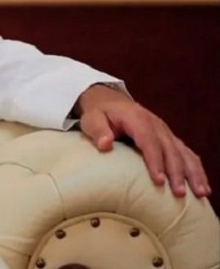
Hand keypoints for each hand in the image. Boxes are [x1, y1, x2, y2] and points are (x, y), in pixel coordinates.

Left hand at [75, 84, 210, 198]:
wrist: (109, 100)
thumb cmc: (99, 113)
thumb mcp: (92, 118)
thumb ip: (98, 131)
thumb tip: (105, 145)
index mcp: (137, 119)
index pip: (148, 141)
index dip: (155, 160)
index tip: (158, 180)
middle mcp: (156, 125)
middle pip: (170, 149)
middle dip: (176, 172)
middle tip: (179, 194)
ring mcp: (165, 132)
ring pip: (183, 153)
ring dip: (193, 173)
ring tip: (200, 193)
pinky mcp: (169, 139)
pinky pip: (187, 153)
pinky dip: (196, 169)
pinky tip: (202, 186)